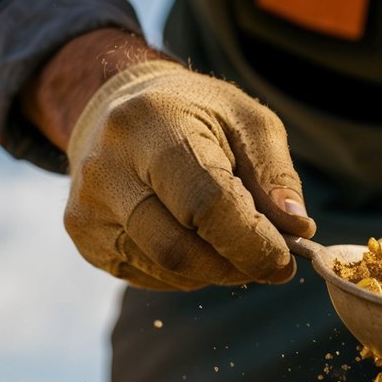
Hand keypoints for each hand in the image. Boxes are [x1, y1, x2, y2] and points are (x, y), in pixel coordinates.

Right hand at [59, 56, 313, 289]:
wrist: (114, 105)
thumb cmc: (194, 114)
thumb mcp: (247, 122)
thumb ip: (276, 175)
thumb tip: (296, 229)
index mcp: (152, 126)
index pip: (206, 205)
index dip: (252, 243)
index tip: (285, 261)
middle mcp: (108, 168)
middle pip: (179, 250)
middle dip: (235, 266)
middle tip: (268, 262)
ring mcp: (88, 207)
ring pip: (166, 270)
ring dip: (214, 270)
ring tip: (232, 243)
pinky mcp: (84, 237)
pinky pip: (148, 276)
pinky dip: (186, 272)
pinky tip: (194, 240)